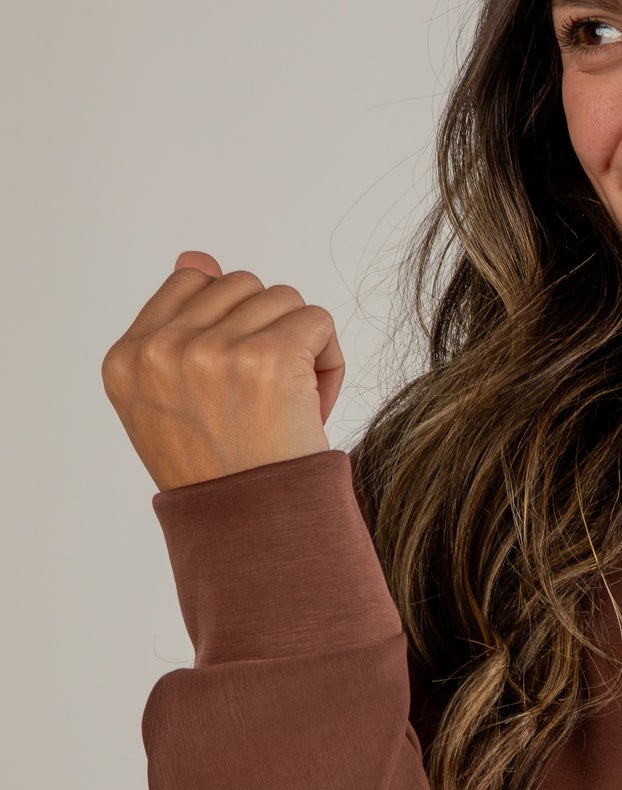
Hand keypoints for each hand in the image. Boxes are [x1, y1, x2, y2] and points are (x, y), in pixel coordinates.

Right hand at [101, 251, 344, 489]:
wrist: (255, 532)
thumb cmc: (222, 474)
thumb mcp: (172, 403)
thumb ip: (175, 327)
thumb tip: (195, 257)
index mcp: (126, 359)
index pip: (190, 283)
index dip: (229, 324)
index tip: (235, 380)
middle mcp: (159, 350)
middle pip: (241, 285)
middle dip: (266, 332)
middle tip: (267, 397)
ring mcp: (211, 351)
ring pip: (282, 298)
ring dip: (299, 346)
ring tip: (288, 404)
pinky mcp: (266, 358)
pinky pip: (317, 320)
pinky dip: (327, 359)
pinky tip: (311, 405)